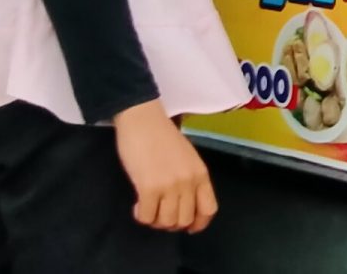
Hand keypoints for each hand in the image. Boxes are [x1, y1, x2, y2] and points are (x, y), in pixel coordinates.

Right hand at [113, 102, 215, 233]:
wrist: (142, 119)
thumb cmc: (162, 136)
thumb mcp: (187, 158)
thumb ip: (189, 179)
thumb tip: (184, 204)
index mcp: (201, 174)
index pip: (209, 209)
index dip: (198, 224)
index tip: (188, 228)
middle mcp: (188, 182)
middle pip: (185, 219)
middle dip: (171, 223)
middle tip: (159, 213)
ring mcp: (169, 185)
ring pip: (166, 222)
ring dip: (155, 220)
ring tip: (148, 207)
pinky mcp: (148, 187)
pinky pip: (146, 216)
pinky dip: (141, 215)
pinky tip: (137, 205)